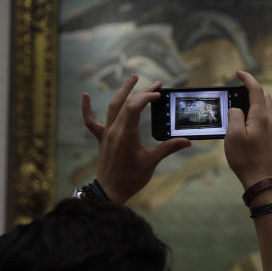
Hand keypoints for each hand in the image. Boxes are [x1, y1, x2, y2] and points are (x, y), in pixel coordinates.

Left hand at [82, 75, 190, 203]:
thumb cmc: (130, 178)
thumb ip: (168, 149)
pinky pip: (91, 121)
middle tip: (157, 84)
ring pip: (112, 107)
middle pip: (126, 103)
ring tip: (133, 79)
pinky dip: (86, 108)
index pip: (134, 107)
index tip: (159, 94)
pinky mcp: (102, 138)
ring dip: (123, 91)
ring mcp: (106, 133)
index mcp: (126, 135)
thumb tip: (187, 141)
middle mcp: (114, 130)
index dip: (146, 97)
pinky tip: (84, 95)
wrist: (110, 191)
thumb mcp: (151, 162)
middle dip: (141, 91)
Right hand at [224, 70, 271, 189]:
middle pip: (264, 97)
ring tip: (240, 105)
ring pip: (266, 108)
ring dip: (255, 102)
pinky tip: (247, 122)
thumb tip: (236, 109)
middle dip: (252, 89)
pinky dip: (256, 114)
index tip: (238, 73)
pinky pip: (266, 120)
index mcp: (261, 117)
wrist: (260, 180)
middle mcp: (270, 121)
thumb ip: (234, 116)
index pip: (256, 90)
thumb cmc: (245, 159)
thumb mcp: (233, 135)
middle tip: (238, 88)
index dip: (247, 78)